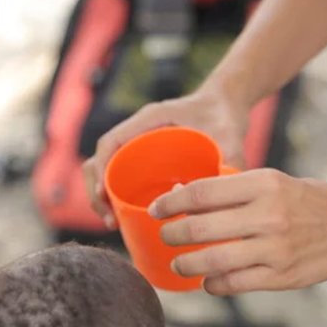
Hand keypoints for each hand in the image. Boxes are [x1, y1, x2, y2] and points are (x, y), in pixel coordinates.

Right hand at [83, 88, 249, 227]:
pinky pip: (123, 175)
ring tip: (113, 224)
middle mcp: (139, 130)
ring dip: (103, 196)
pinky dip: (118, 195)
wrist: (228, 102)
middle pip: (101, 159)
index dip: (101, 170)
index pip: (111, 141)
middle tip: (109, 221)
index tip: (104, 197)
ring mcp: (140, 143)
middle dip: (97, 191)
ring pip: (108, 169)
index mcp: (150, 118)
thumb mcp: (229, 137)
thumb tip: (220, 203)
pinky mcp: (146, 157)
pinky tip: (126, 217)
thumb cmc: (225, 115)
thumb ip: (229, 163)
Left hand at [153, 169, 326, 295]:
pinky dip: (213, 284)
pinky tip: (208, 281)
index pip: (201, 193)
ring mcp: (275, 249)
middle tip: (164, 238)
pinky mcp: (282, 276)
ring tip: (179, 264)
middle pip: (199, 229)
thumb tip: (181, 197)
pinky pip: (234, 284)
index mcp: (263, 184)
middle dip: (172, 236)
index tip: (156, 210)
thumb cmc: (306, 200)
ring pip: (211, 262)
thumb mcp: (272, 182)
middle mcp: (268, 215)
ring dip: (186, 265)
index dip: (170, 203)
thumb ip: (232, 190)